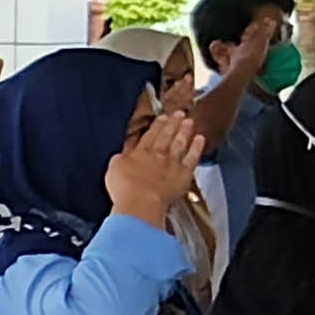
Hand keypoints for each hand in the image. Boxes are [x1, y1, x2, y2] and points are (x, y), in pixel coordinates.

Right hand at [101, 97, 200, 230]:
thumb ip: (121, 157)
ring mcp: (173, 163)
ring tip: (190, 121)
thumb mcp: (114, 168)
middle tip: (180, 113)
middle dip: (173, 123)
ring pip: (180, 143)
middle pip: (167, 136)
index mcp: (141, 152)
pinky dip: (197, 147)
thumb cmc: (124, 187)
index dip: (158, 125)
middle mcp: (159, 154)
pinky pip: (192, 158)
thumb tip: (124, 152)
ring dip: (185, 131)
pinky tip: (200, 139)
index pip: (150, 135)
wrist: (140, 201)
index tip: (163, 117)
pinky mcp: (184, 174)